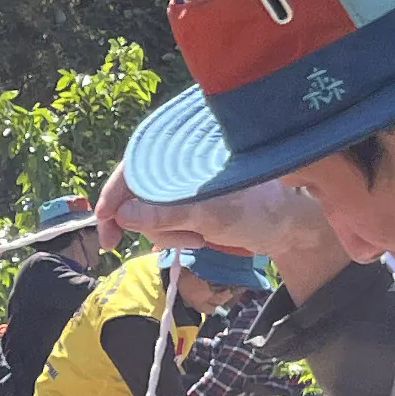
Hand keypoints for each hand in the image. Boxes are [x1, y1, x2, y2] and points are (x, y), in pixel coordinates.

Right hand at [99, 162, 341, 288]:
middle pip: (134, 194)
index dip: (113, 198)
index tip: (105, 227)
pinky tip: (194, 240)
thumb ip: (165, 214)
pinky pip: (161, 221)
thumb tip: (122, 215)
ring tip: (198, 240)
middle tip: (153, 243)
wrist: (289, 227)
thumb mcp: (211, 215)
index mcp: (183, 153)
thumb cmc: (259, 212)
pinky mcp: (187, 204)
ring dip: (166, 233)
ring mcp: (181, 186)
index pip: (132, 168)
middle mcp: (177, 164)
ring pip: (146, 213)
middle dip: (147, 223)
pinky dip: (172, 235)